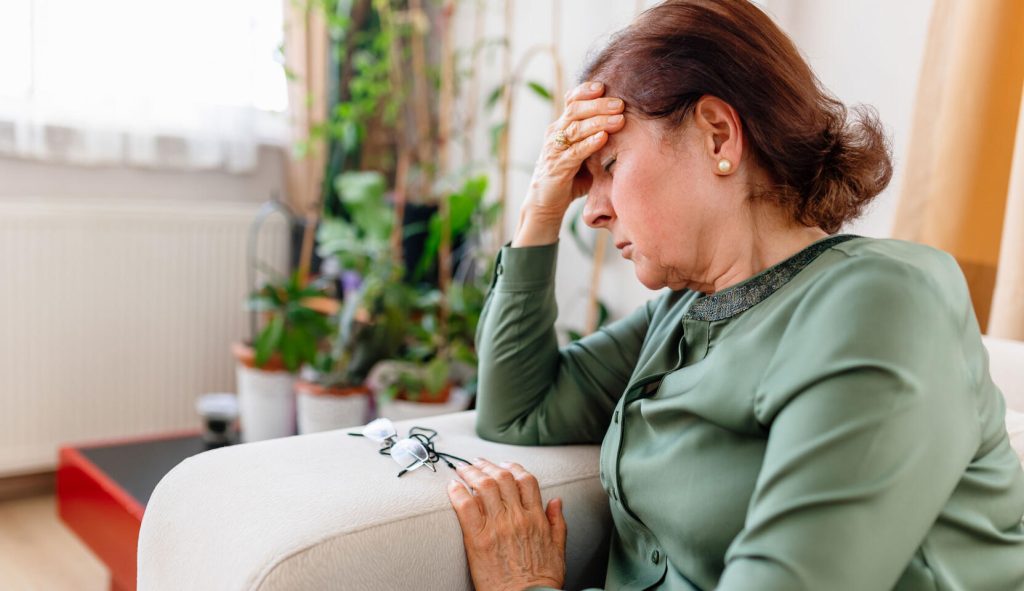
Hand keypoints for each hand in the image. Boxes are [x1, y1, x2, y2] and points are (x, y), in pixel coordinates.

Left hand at [447, 458, 566, 590]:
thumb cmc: (542, 580)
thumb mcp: (559, 549)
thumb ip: (557, 522)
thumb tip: (557, 501)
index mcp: (536, 518)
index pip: (525, 480)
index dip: (513, 467)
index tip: (503, 464)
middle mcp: (517, 517)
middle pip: (502, 477)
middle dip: (487, 465)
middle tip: (477, 462)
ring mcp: (497, 526)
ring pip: (483, 486)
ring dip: (471, 472)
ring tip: (462, 469)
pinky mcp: (478, 540)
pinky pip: (465, 507)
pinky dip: (458, 492)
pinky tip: (452, 486)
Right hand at [513, 81, 625, 245]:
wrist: (545, 204)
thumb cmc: (569, 178)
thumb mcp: (584, 154)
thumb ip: (598, 140)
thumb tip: (626, 126)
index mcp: (561, 127)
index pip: (571, 101)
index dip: (585, 91)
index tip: (604, 86)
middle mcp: (555, 134)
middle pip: (575, 110)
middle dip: (599, 105)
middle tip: (620, 103)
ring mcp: (554, 150)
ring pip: (576, 129)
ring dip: (599, 122)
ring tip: (619, 119)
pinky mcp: (557, 167)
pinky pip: (575, 152)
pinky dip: (589, 143)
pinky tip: (603, 138)